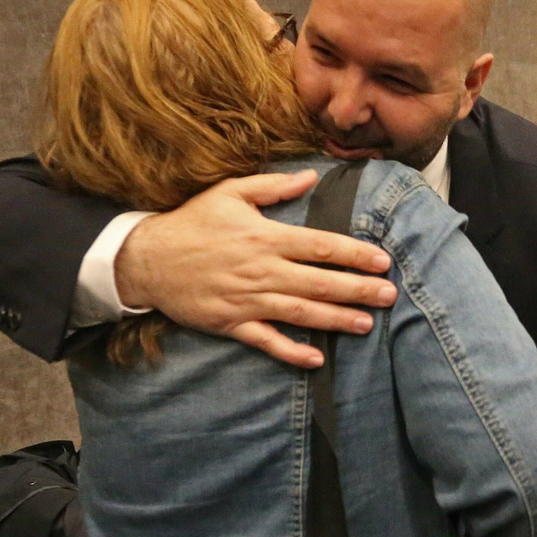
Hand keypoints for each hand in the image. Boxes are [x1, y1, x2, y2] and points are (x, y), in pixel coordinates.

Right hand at [115, 170, 397, 368]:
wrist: (146, 258)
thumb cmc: (192, 222)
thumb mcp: (229, 193)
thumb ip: (273, 186)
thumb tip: (311, 176)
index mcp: (265, 236)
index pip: (320, 246)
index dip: (354, 254)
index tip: (382, 261)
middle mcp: (261, 269)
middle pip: (319, 281)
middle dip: (358, 289)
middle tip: (390, 295)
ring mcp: (247, 299)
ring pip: (300, 311)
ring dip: (335, 319)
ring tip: (368, 324)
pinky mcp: (231, 323)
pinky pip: (265, 341)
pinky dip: (290, 351)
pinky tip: (316, 360)